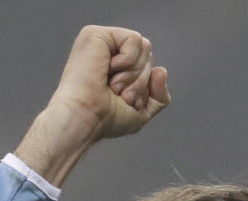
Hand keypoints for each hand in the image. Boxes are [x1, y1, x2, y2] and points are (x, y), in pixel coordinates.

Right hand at [15, 25, 170, 185]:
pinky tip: (107, 69)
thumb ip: (159, 96)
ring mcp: (102, 41)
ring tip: (110, 84)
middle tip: (115, 92)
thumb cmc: (106, 119)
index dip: (144, 87)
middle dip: (139, 81)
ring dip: (133, 74)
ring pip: (145, 46)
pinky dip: (127, 61)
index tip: (122, 99)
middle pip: (149, 55)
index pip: (150, 66)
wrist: (86, 118)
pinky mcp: (96, 34)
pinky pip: (134, 40)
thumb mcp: (141, 112)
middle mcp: (109, 52)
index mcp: (117, 67)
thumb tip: (161, 70)